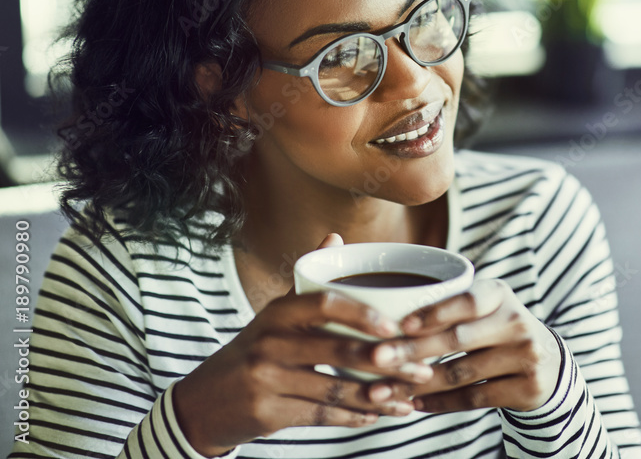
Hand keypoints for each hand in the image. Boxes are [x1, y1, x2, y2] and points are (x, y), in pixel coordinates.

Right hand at [172, 234, 433, 455]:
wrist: (205, 401)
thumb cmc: (255, 350)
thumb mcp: (275, 314)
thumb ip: (309, 281)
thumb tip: (336, 237)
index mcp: (277, 312)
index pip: (324, 304)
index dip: (362, 315)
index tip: (396, 326)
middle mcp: (269, 342)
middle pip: (338, 351)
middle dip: (386, 363)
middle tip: (421, 368)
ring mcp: (266, 379)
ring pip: (335, 389)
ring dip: (378, 396)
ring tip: (409, 398)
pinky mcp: (267, 413)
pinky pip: (321, 415)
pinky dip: (353, 417)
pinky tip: (377, 415)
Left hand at [369, 279, 561, 413]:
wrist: (548, 362)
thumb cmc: (495, 328)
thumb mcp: (483, 307)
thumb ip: (447, 305)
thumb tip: (385, 314)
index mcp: (499, 294)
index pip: (466, 301)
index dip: (433, 313)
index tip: (400, 324)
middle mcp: (516, 322)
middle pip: (457, 339)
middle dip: (413, 351)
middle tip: (377, 358)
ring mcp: (525, 356)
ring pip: (461, 373)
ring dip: (418, 383)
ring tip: (385, 388)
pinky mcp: (526, 388)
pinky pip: (474, 398)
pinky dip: (441, 402)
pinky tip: (416, 403)